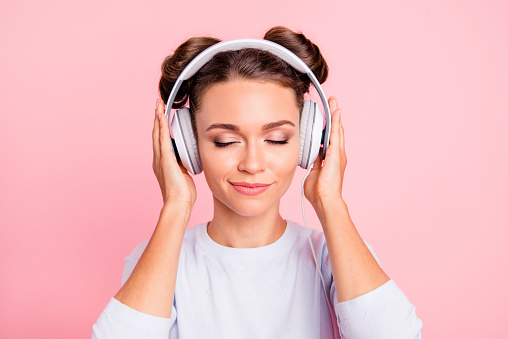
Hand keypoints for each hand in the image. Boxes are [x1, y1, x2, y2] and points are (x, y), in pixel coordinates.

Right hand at [152, 98, 196, 206]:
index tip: (162, 114)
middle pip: (156, 133)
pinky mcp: (165, 159)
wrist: (178, 203)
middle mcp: (158, 158)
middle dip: (157, 117)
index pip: (161, 140)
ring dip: (158, 117)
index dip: (160, 126)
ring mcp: (160, 158)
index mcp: (162, 162)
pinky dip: (161, 126)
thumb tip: (188, 158)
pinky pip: (162, 138)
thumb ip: (183, 164)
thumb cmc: (183, 193)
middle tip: (158, 103)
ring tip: (158, 104)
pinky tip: (162, 115)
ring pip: (157, 133)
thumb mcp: (184, 174)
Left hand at [304, 96, 346, 214]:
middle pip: (335, 131)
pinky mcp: (336, 153)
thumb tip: (311, 159)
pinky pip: (336, 133)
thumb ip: (313, 165)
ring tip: (334, 102)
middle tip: (333, 103)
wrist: (325, 199)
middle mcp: (336, 155)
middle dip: (334, 117)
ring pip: (337, 129)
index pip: (329, 139)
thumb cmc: (318, 192)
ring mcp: (338, 153)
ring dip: (336, 115)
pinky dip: (337, 121)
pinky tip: (336, 111)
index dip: (328, 128)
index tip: (325, 119)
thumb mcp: (313, 173)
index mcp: (330, 159)